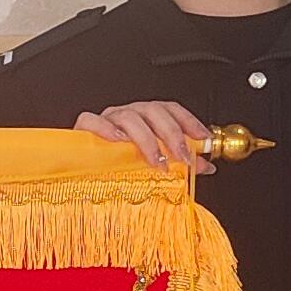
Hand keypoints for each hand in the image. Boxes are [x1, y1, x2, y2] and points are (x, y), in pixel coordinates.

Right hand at [74, 100, 216, 172]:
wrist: (84, 180)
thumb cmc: (120, 169)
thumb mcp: (155, 167)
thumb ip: (180, 163)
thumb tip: (207, 165)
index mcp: (145, 119)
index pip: (170, 109)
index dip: (189, 121)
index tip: (203, 139)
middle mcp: (128, 116)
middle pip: (153, 110)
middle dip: (172, 133)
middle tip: (182, 156)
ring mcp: (106, 121)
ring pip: (128, 116)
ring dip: (146, 139)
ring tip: (155, 160)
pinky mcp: (83, 131)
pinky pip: (92, 120)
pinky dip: (105, 128)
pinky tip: (118, 141)